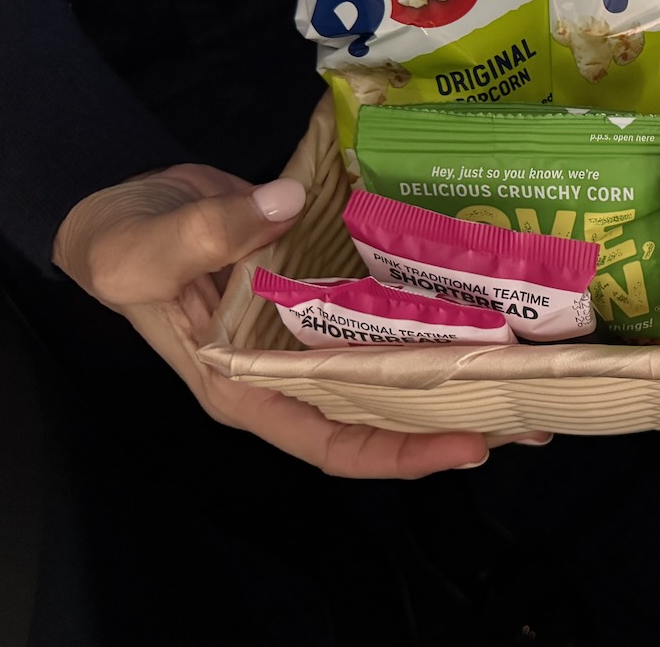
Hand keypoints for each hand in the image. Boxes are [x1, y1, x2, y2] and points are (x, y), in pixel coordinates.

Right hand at [53, 164, 545, 476]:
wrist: (131, 208)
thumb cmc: (125, 246)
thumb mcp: (148, 250)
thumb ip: (209, 232)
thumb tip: (280, 204)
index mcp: (248, 388)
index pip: (333, 443)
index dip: (401, 454)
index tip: (470, 446)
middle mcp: (291, 373)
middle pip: (382, 415)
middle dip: (454, 417)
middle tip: (534, 412)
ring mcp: (314, 335)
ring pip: (394, 367)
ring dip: (457, 369)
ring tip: (532, 367)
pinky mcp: (328, 294)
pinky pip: (386, 315)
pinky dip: (430, 313)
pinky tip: (486, 301)